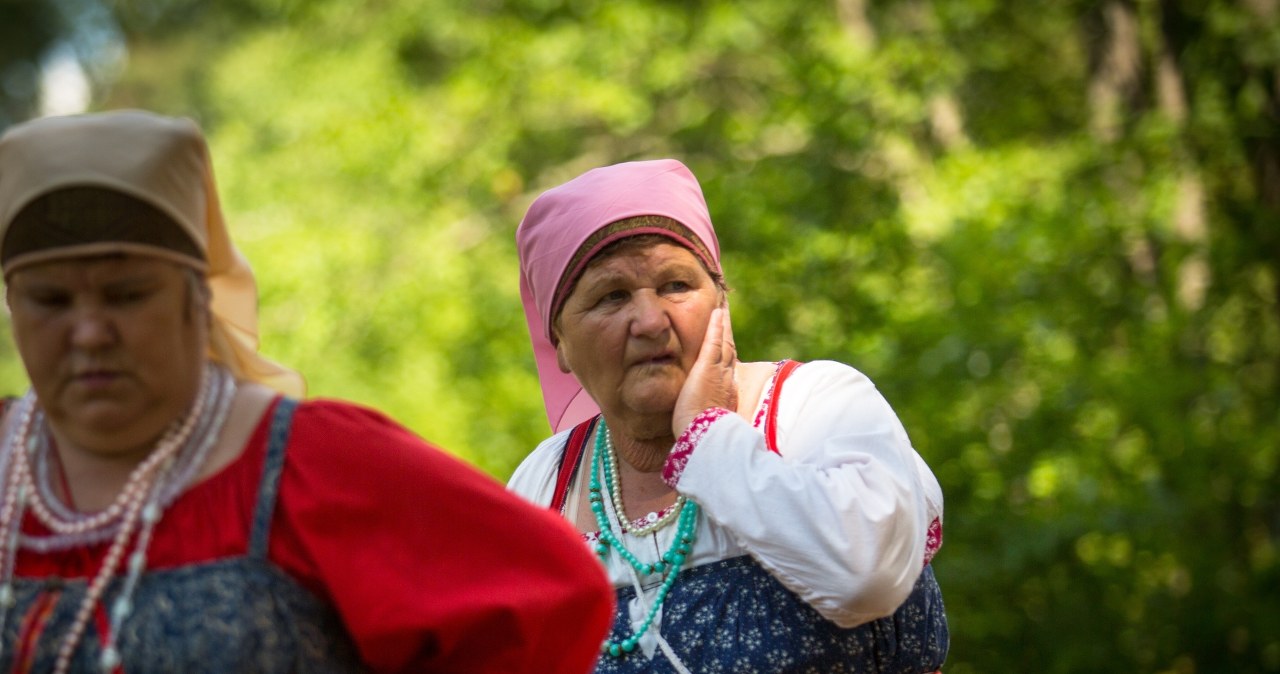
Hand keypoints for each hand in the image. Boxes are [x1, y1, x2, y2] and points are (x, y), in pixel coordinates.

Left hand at [672, 302, 738, 435]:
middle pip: (728, 350)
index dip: (725, 352)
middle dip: (727, 333)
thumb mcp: (704, 423)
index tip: (724, 341)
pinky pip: (714, 341)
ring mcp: (719, 372)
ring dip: (723, 324)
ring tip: (721, 308)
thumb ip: (701, 416)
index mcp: (725, 393)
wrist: (703, 438)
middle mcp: (727, 379)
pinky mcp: (707, 367)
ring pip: (724, 342)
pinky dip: (717, 325)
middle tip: (725, 316)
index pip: (725, 367)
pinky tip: (717, 311)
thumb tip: (696, 421)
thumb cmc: (701, 436)